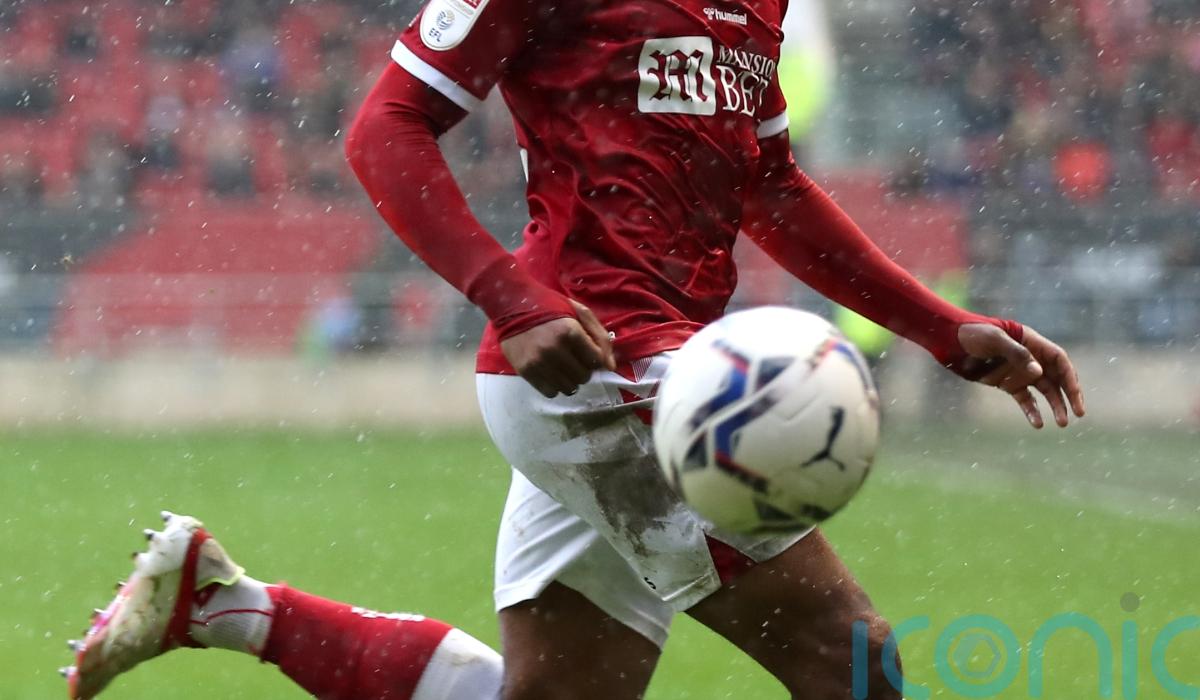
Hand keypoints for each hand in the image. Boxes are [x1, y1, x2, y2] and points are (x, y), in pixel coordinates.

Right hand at [500, 300, 617, 397]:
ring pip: (569, 388)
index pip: (596, 360)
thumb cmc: (550, 307)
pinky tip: (551, 373)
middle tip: (574, 359)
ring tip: (563, 367)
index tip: (586, 352)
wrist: (511, 305)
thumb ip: (599, 336)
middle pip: (583, 376)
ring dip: (570, 380)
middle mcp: (554, 349)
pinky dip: (555, 386)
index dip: (594, 357)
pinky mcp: (526, 371)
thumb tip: (611, 367)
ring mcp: (539, 362)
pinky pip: (550, 392)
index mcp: (570, 331)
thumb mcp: (578, 312)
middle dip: (583, 369)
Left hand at [957, 323, 1085, 428]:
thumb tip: (1039, 372)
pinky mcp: (1007, 384)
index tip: (1075, 394)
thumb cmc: (974, 335)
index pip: (1059, 360)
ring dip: (1054, 406)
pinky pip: (1025, 399)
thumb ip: (1017, 354)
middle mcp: (1031, 358)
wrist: (950, 341)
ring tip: (1061, 423)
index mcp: (1033, 343)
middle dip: (1069, 395)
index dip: (1070, 377)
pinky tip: (1037, 424)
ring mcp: (1020, 372)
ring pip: (1045, 391)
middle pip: (1057, 378)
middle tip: (1079, 413)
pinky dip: (1032, 411)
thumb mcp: (995, 340)